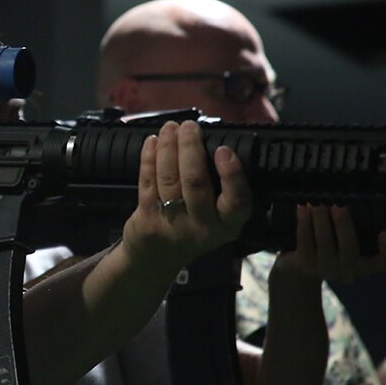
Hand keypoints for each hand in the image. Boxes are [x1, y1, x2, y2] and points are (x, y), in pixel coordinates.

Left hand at [122, 120, 251, 272]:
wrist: (156, 257)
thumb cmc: (193, 225)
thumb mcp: (217, 217)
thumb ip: (220, 187)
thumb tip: (212, 141)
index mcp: (227, 225)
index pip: (237, 201)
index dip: (232, 175)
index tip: (224, 149)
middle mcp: (202, 227)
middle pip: (195, 183)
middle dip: (191, 149)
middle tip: (189, 127)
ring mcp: (173, 225)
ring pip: (169, 179)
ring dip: (168, 148)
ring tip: (170, 128)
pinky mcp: (148, 220)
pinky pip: (148, 183)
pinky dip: (149, 159)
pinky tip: (151, 141)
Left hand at [272, 204, 385, 286]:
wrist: (301, 269)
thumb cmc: (332, 249)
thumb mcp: (348, 243)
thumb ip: (355, 227)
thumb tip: (353, 195)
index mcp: (364, 265)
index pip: (385, 263)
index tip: (384, 233)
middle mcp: (347, 270)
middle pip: (349, 247)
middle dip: (343, 222)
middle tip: (338, 203)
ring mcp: (325, 268)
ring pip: (324, 241)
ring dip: (320, 218)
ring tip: (316, 201)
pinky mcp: (304, 263)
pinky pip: (304, 240)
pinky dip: (304, 222)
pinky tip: (302, 208)